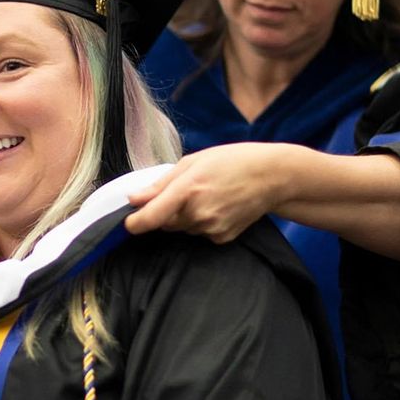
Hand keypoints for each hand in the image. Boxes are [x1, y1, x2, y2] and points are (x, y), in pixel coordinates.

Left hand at [123, 144, 283, 242]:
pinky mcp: (222, 238)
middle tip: (184, 191)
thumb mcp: (192, 162)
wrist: (271, 176)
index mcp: (187, 190)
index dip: (134, 222)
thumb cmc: (231, 161)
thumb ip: (160, 184)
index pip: (150, 218)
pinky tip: (217, 207)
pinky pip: (199, 233)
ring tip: (206, 195)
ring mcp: (211, 228)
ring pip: (182, 229)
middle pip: (164, 223)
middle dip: (165, 211)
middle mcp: (198, 213)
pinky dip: (201, 223)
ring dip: (184, 216)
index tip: (128, 221)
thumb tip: (133, 199)